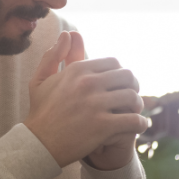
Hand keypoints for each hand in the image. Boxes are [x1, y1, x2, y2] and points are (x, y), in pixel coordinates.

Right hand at [23, 31, 148, 167]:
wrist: (38, 144)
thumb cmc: (40, 112)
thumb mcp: (40, 79)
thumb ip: (53, 55)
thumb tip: (67, 34)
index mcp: (77, 70)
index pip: (113, 62)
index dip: (119, 73)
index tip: (118, 84)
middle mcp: (88, 84)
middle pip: (128, 76)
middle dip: (133, 86)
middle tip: (130, 97)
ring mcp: (96, 105)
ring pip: (133, 97)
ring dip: (138, 105)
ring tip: (135, 112)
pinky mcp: (103, 126)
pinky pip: (134, 120)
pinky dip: (141, 123)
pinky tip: (138, 126)